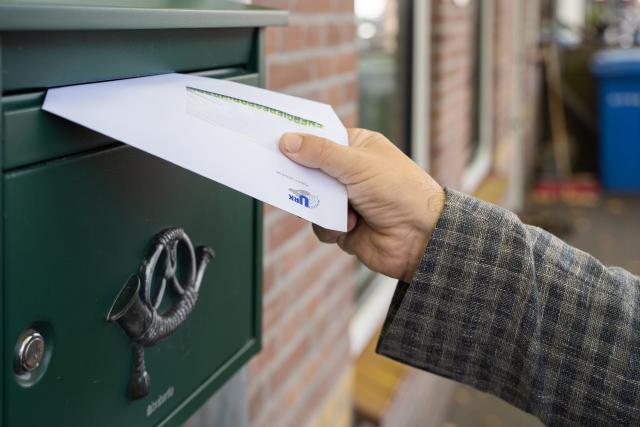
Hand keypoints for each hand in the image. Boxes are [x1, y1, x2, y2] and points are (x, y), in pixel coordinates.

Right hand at [279, 129, 444, 282]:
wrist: (421, 238)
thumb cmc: (400, 191)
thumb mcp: (357, 165)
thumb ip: (320, 153)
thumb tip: (287, 141)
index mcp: (357, 148)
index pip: (320, 138)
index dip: (299, 140)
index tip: (274, 139)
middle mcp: (350, 173)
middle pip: (309, 170)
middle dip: (303, 177)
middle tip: (283, 176)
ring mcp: (345, 200)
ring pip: (311, 198)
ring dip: (320, 205)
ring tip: (337, 208)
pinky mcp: (342, 226)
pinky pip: (319, 224)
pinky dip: (329, 226)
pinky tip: (349, 226)